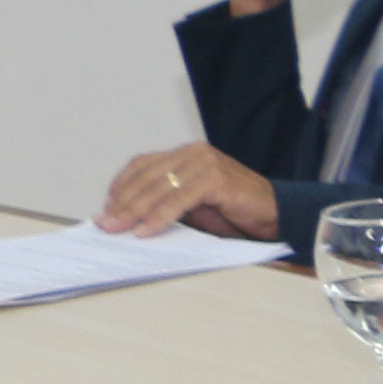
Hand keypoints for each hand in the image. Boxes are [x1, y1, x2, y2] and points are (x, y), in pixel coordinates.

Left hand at [99, 143, 277, 239]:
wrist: (277, 216)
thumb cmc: (235, 213)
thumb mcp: (193, 205)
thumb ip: (165, 203)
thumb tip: (127, 217)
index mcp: (187, 155)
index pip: (142, 165)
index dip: (120, 186)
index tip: (105, 208)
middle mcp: (194, 153)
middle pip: (146, 176)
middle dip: (122, 202)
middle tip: (105, 223)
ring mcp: (206, 163)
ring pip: (159, 187)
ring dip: (134, 211)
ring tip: (119, 228)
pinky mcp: (216, 178)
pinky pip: (178, 199)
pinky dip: (159, 216)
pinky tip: (146, 230)